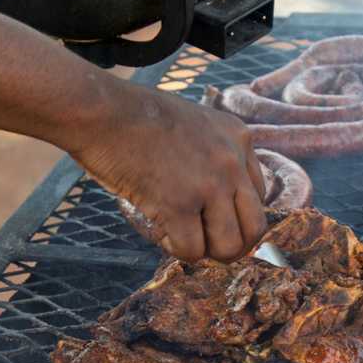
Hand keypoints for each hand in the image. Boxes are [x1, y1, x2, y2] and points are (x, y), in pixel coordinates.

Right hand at [66, 80, 267, 261]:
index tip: (213, 217)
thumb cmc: (136, 116)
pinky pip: (192, 250)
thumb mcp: (195, 122)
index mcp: (239, 138)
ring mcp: (208, 185)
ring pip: (229, 246)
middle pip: (255, 228)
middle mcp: (231, 162)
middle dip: (232, 244)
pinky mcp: (179, 205)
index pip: (259, 197)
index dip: (236, 215)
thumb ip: (213, 152)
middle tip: (207, 243)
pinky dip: (176, 250)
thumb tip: (215, 195)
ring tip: (183, 238)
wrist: (103, 111)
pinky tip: (162, 233)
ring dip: (206, 251)